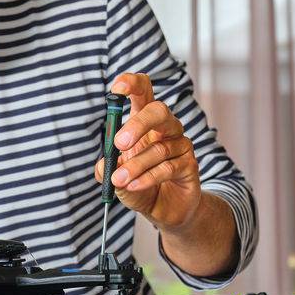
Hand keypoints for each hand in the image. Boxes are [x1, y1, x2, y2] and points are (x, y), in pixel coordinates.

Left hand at [94, 73, 201, 231]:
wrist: (162, 209)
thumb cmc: (139, 183)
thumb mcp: (115, 175)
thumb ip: (107, 167)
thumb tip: (104, 164)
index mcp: (145, 121)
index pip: (143, 91)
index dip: (132, 84)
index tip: (116, 89)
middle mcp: (165, 128)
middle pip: (159, 111)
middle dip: (138, 124)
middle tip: (120, 143)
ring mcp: (180, 144)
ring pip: (159, 148)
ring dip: (135, 165)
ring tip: (119, 179)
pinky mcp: (189, 165)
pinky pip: (167, 168)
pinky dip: (147, 178)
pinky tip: (133, 186)